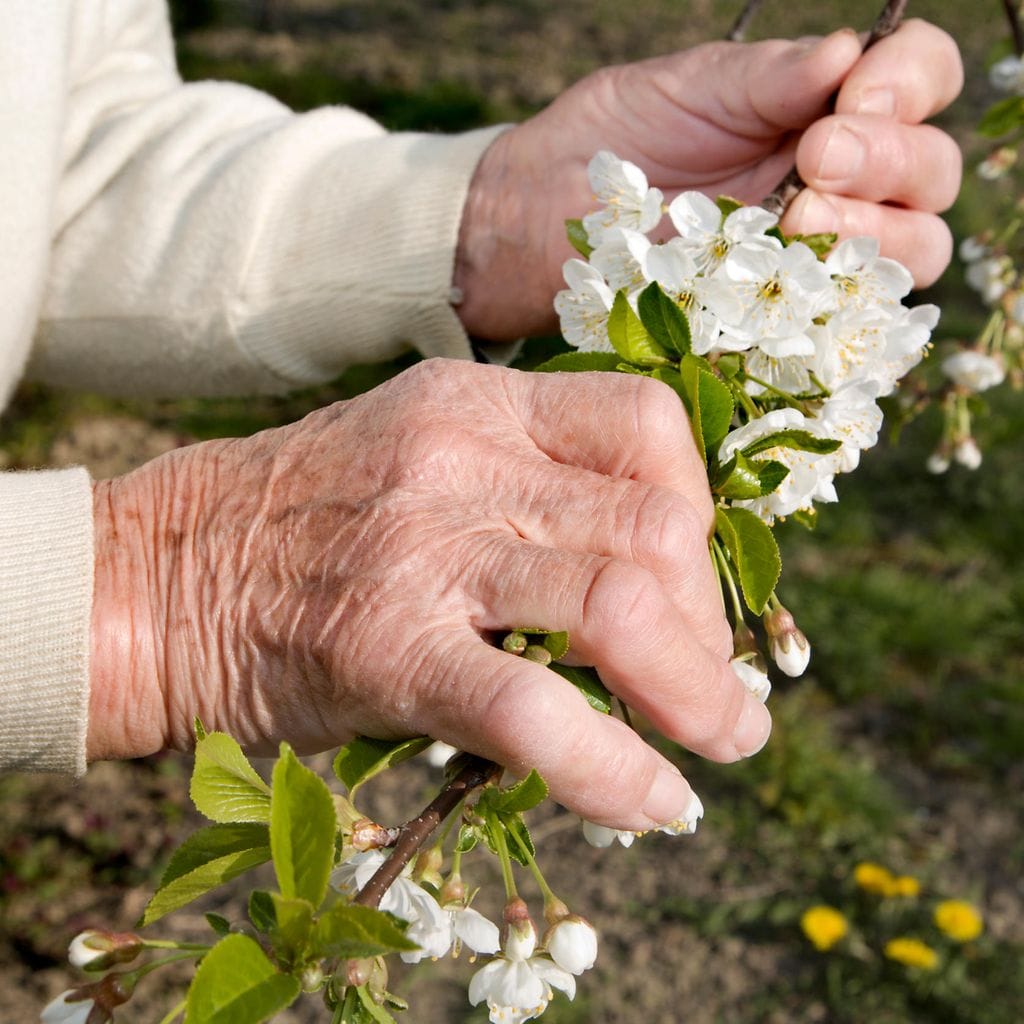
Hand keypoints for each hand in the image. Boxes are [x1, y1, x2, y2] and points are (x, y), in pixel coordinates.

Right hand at [87, 361, 768, 829]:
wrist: (165, 570)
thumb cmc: (308, 518)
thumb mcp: (421, 452)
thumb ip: (529, 484)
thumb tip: (652, 562)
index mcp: (478, 404)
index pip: (646, 425)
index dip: (698, 509)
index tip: (695, 579)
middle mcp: (461, 464)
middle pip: (656, 527)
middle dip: (712, 621)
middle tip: (712, 679)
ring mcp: (425, 555)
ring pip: (618, 607)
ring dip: (698, 694)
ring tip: (722, 743)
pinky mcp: (387, 652)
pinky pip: (532, 711)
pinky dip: (612, 768)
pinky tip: (652, 803)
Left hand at [455, 19, 962, 338]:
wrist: (535, 225)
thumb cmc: (606, 146)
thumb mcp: (682, 91)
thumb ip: (764, 78)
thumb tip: (849, 52)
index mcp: (820, 109)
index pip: (916, 82)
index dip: (909, 85)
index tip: (852, 97)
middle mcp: (832, 184)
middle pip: (929, 175)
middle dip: (888, 162)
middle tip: (814, 161)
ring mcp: (809, 258)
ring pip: (910, 251)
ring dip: (876, 234)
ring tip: (798, 222)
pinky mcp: (776, 322)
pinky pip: (847, 326)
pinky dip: (841, 308)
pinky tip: (796, 291)